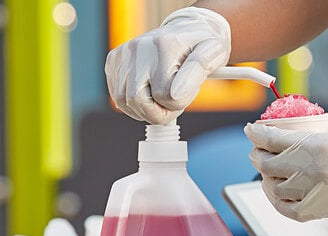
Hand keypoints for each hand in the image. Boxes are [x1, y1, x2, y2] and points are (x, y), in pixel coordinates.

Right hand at [105, 7, 230, 124]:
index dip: (179, 104)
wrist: (185, 31)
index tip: (186, 93)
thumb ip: (197, 72)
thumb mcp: (214, 53)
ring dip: (145, 110)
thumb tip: (175, 94)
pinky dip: (133, 105)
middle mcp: (139, 48)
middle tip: (172, 103)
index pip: (166, 96)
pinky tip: (147, 94)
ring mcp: (123, 54)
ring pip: (125, 102)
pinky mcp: (113, 62)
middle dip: (158, 113)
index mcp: (165, 46)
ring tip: (160, 97)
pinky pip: (117, 98)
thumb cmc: (199, 46)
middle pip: (138, 101)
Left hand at [244, 116, 327, 221]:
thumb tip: (297, 135)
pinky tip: (276, 191)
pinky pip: (290, 211)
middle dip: (257, 156)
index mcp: (319, 148)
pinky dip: (277, 201)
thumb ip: (319, 131)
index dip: (256, 134)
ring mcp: (318, 196)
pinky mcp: (325, 211)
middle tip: (256, 149)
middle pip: (269, 167)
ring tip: (267, 169)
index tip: (250, 130)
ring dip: (266, 178)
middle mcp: (314, 175)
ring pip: (276, 190)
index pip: (273, 141)